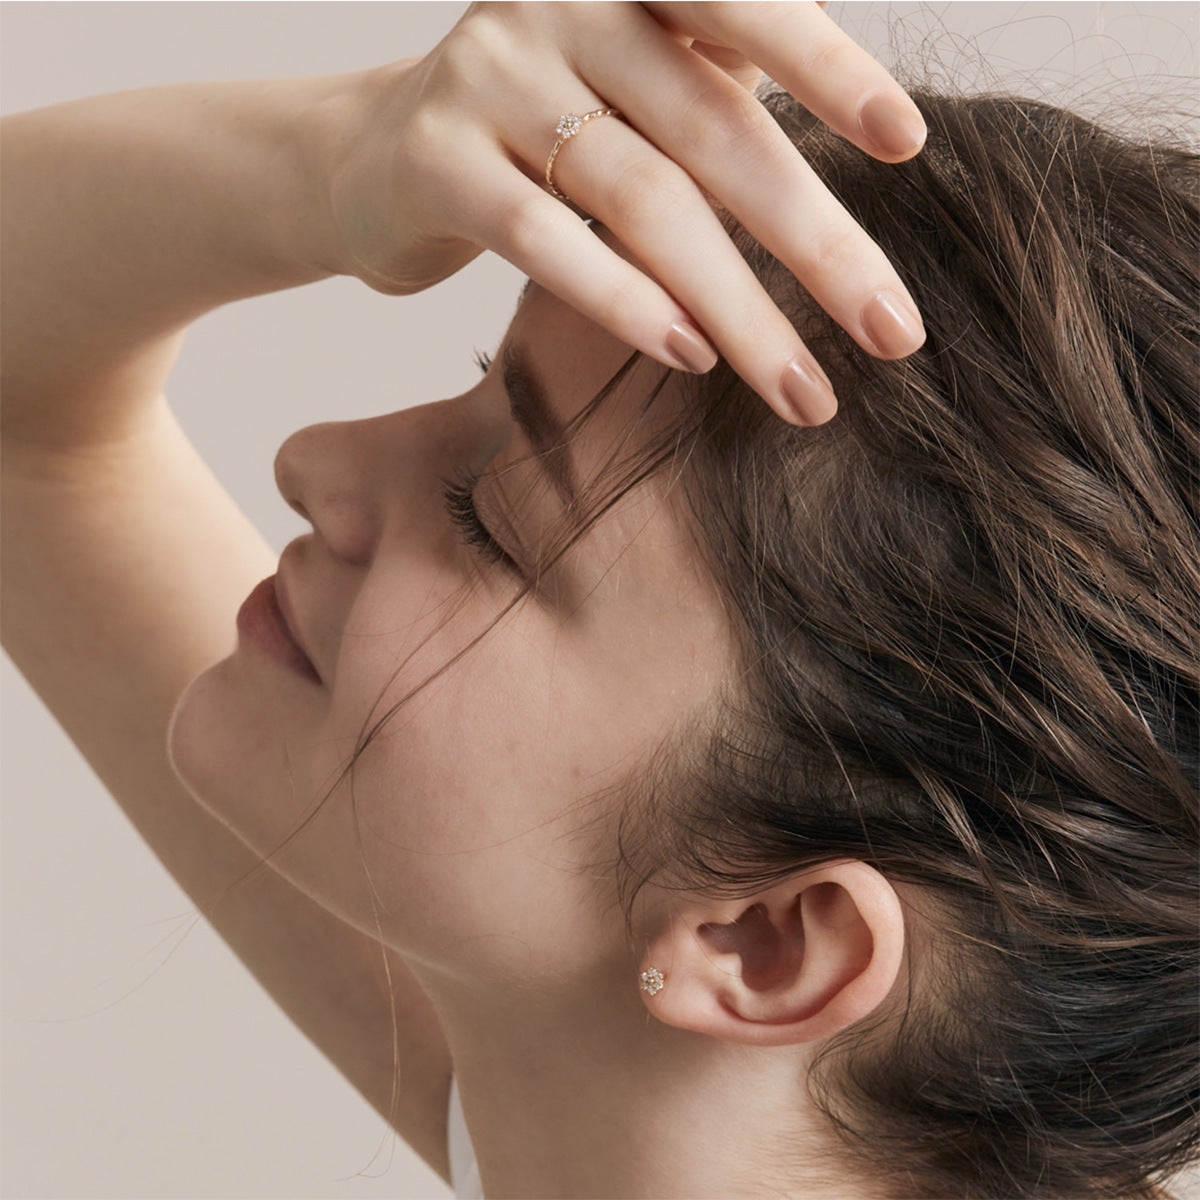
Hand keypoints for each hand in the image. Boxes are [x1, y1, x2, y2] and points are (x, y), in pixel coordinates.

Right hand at [309, 1, 927, 424]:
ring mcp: (492, 77)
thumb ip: (727, 94)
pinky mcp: (438, 163)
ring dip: (736, 306)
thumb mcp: (641, 86)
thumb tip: (866, 164)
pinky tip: (690, 356)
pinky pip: (544, 239)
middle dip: (815, 243)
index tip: (908, 144)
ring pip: (640, 199)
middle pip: (713, 131)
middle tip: (893, 333)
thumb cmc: (545, 127)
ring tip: (802, 390)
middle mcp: (563, 2)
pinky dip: (624, 302)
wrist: (377, 155)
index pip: (744, 4)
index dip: (828, 70)